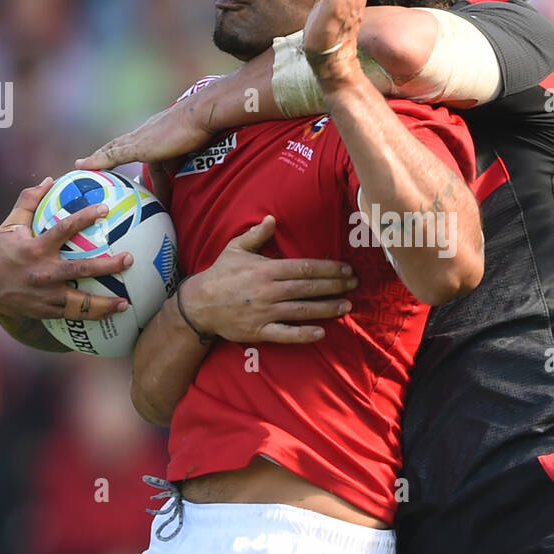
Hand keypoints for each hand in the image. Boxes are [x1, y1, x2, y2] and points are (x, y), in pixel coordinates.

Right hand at [0, 177, 132, 319]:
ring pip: (80, 302)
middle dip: (108, 266)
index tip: (105, 208)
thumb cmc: (0, 252)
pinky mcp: (46, 311)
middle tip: (129, 259)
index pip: (63, 229)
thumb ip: (29, 202)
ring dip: (104, 304)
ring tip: (125, 302)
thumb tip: (49, 180)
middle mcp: (42, 272)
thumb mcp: (10, 226)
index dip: (85, 217)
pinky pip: (73, 314)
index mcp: (35, 248)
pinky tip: (112, 312)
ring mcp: (45, 295)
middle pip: (81, 269)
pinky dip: (93, 315)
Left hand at [79, 92, 213, 171]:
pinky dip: (96, 160)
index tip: (115, 162)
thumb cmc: (202, 129)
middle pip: (119, 145)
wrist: (202, 115)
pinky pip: (112, 155)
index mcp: (156, 134)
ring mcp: (140, 139)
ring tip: (81, 165)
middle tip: (92, 164)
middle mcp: (144, 134)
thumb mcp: (191, 149)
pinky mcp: (139, 146)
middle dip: (106, 155)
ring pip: (112, 149)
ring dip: (98, 158)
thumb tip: (186, 182)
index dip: (124, 152)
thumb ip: (184, 162)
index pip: (135, 146)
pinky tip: (81, 165)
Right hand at [177, 215, 356, 342]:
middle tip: (354, 285)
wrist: (198, 304)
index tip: (346, 269)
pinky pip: (285, 334)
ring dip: (326, 308)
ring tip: (347, 306)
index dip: (327, 268)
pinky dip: (303, 334)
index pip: (303, 268)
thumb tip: (272, 219)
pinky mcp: (259, 331)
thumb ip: (256, 235)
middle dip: (334, 286)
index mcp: (265, 269)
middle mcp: (268, 291)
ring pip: (302, 310)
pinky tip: (321, 332)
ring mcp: (264, 312)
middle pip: (308, 288)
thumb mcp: (235, 248)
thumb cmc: (220, 274)